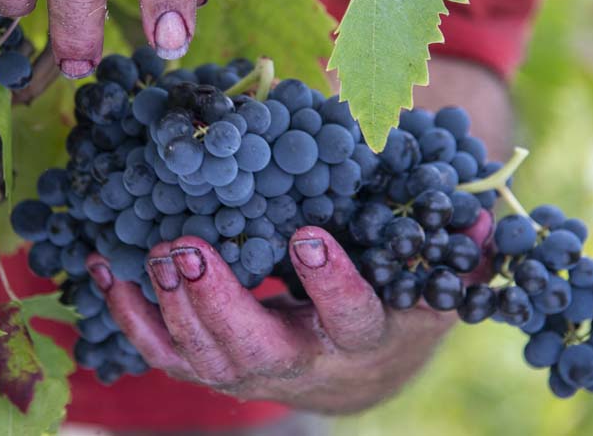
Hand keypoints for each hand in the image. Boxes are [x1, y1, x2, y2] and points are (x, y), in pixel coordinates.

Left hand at [85, 212, 493, 413]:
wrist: (354, 371)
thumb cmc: (390, 308)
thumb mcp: (424, 283)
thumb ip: (451, 255)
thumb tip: (487, 220)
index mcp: (360, 337)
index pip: (350, 319)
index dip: (331, 285)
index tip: (310, 237)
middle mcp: (301, 364)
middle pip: (256, 350)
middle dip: (219, 304)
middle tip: (189, 248)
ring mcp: (249, 372)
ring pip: (204, 358)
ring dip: (172, 307)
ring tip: (155, 251)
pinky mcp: (211, 368)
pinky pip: (163, 354)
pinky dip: (131, 316)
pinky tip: (105, 270)